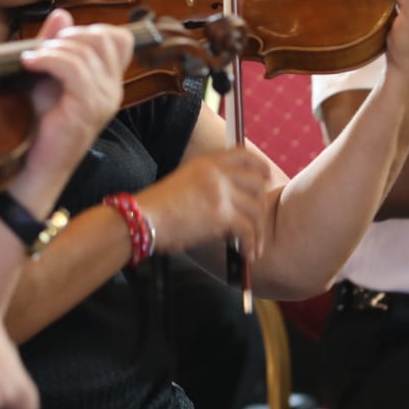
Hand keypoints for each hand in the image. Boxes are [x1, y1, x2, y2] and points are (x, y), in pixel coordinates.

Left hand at [14, 9, 133, 210]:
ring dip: (54, 48)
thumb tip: (62, 14)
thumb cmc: (35, 127)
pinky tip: (29, 64)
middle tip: (42, 49)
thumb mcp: (45, 78)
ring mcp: (102, 101)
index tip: (59, 42)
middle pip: (105, 37)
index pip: (119, 38)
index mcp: (107, 82)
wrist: (28, 169)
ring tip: (31, 59)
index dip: (89, 29)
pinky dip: (48, 59)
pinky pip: (74, 69)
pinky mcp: (87, 110)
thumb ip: (56, 47)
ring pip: (88, 51)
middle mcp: (112, 90)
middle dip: (70, 35)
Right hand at [137, 147, 274, 260]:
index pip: (243, 154)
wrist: (142, 219)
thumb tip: (233, 204)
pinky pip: (248, 229)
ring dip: (258, 231)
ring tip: (253, 247)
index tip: (266, 177)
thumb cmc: (158, 208)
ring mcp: (221, 192)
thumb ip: (209, 185)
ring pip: (256, 209)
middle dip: (261, 204)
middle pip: (256, 182)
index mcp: (207, 162)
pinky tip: (247, 254)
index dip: (260, 165)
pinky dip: (251, 244)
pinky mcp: (221, 215)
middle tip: (258, 222)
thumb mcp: (184, 182)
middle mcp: (217, 172)